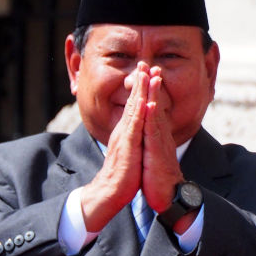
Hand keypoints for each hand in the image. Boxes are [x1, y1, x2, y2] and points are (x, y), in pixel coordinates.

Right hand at [81, 62, 149, 231]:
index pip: (133, 106)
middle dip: (139, 81)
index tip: (145, 72)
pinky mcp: (128, 147)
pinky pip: (134, 127)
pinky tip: (144, 101)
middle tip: (146, 62)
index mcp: (125, 132)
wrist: (110, 192)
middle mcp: (123, 131)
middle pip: (133, 101)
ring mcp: (125, 138)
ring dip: (140, 90)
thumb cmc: (121, 176)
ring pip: (134, 109)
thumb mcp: (128, 153)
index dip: (139, 88)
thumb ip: (132, 140)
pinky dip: (140, 113)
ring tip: (145, 74)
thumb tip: (136, 132)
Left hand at [142, 66, 183, 212]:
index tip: (146, 74)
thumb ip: (149, 144)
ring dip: (154, 94)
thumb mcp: (152, 157)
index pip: (153, 110)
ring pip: (156, 114)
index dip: (150, 92)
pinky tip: (151, 103)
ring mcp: (160, 143)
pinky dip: (153, 116)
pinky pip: (154, 131)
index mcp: (157, 137)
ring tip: (152, 76)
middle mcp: (160, 136)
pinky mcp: (157, 152)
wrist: (167, 198)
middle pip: (156, 105)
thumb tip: (145, 136)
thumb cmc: (159, 180)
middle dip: (153, 85)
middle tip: (150, 65)